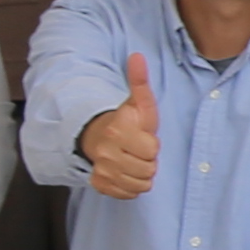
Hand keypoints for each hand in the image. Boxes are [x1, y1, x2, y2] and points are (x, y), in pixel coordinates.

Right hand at [80, 51, 157, 197]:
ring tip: (134, 159)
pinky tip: (126, 172)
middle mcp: (106, 152)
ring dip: (141, 174)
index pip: (151, 149)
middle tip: (139, 149)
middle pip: (147, 169)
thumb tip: (137, 56)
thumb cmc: (126, 121)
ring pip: (140, 183)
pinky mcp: (100, 185)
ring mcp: (102, 170)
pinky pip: (128, 193)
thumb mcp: (138, 102)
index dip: (152, 143)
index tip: (143, 136)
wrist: (98, 137)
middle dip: (148, 160)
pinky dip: (131, 185)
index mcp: (117, 130)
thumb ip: (140, 81)